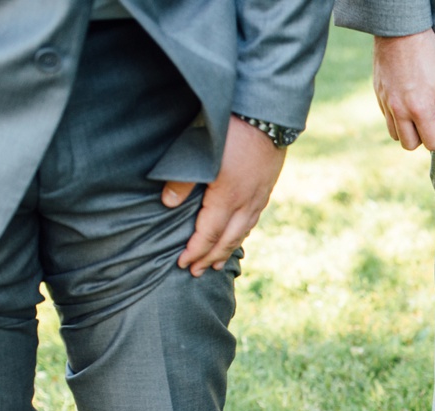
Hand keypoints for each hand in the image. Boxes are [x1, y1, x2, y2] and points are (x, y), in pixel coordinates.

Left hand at [163, 116, 286, 276]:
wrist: (266, 114)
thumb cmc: (228, 129)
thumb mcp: (198, 151)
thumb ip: (182, 179)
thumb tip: (167, 204)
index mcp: (227, 196)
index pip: (208, 233)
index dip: (195, 251)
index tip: (183, 263)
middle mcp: (245, 202)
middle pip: (226, 239)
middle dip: (210, 257)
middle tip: (197, 272)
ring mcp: (258, 196)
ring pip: (243, 231)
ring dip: (228, 249)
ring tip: (219, 263)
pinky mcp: (266, 188)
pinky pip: (253, 219)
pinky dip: (243, 233)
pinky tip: (238, 235)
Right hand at [372, 30, 434, 150]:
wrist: (400, 30)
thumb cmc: (428, 54)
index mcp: (419, 109)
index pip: (431, 142)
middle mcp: (399, 110)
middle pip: (410, 144)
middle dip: (422, 137)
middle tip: (430, 120)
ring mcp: (386, 103)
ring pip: (395, 135)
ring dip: (407, 130)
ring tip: (417, 113)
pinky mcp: (378, 95)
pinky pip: (387, 118)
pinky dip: (397, 118)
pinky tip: (406, 102)